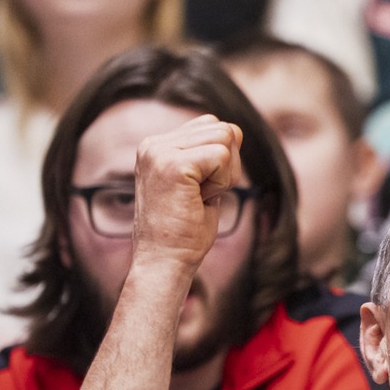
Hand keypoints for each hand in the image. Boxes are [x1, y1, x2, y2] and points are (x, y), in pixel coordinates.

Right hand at [132, 115, 244, 272]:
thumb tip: (235, 129)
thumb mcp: (200, 185)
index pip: (211, 125)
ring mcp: (160, 152)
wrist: (164, 264)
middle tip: (202, 197)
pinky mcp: (173, 165)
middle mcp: (154, 145)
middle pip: (222, 128)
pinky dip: (222, 183)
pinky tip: (200, 201)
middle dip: (227, 167)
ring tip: (199, 199)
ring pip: (225, 138)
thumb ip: (212, 155)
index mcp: (157, 146)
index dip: (221, 161)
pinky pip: (222, 156)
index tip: (199, 191)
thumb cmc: (184, 234)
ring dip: (225, 175)